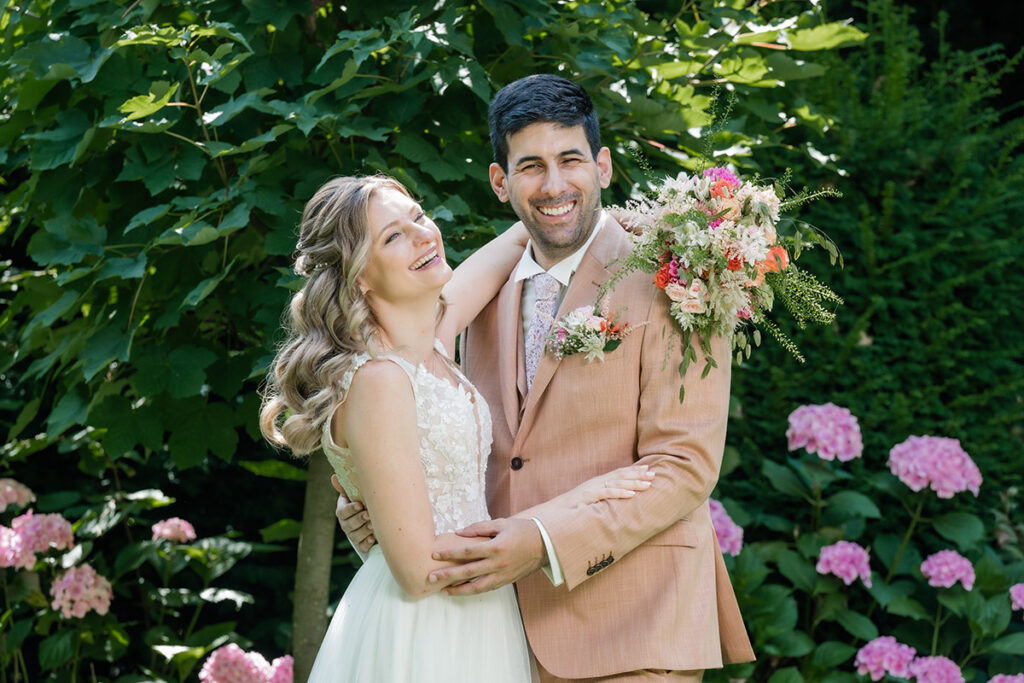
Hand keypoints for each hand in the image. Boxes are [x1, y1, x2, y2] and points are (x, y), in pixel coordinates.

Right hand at [331, 474, 374, 553]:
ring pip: (356, 536)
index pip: (342, 511)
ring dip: (364, 530)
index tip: (360, 504)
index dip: (351, 509)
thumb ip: (345, 487)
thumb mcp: (354, 494)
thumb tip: (334, 476)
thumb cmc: (361, 502)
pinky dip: (367, 543)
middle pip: (349, 524)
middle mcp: (346, 524)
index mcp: (343, 511)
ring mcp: (353, 535)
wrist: (371, 519)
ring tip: (372, 525)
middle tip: (368, 514)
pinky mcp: (361, 545)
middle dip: (359, 519)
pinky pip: (362, 546)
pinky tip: (372, 539)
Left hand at [428, 517, 544, 594]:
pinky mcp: (506, 581)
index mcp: (496, 547)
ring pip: (476, 587)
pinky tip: (460, 591)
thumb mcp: (501, 523)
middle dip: (447, 575)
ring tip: (443, 590)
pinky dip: (472, 591)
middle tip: (430, 577)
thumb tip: (459, 533)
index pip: (467, 552)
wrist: (545, 545)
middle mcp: (498, 564)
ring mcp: (502, 575)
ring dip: (458, 589)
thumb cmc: (521, 530)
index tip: (434, 554)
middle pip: (467, 572)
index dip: (450, 554)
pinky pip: (486, 589)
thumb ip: (479, 527)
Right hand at [575, 464, 654, 504]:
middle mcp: (596, 482)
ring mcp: (592, 487)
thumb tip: (614, 502)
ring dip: (634, 483)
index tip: (647, 467)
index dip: (633, 470)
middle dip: (638, 474)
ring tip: (648, 484)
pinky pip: (607, 493)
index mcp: (597, 482)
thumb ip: (601, 499)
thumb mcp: (589, 502)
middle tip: (653, 474)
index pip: (618, 473)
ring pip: (617, 483)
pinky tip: (632, 494)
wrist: (552, 513)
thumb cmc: (570, 509)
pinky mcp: (588, 495)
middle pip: (620, 475)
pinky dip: (620, 493)